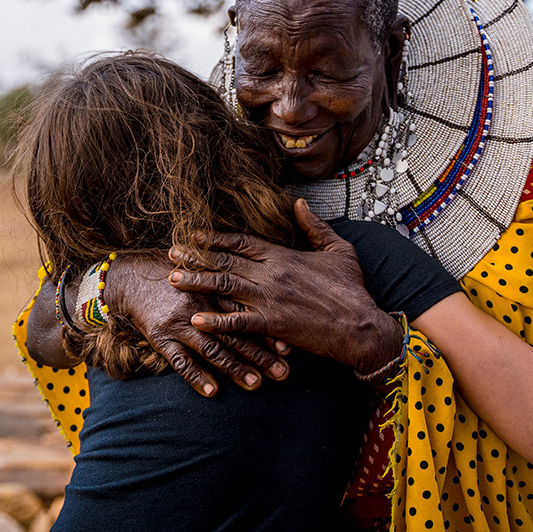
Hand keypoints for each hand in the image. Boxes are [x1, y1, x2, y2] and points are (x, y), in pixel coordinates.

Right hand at [103, 253, 289, 395]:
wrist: (130, 278)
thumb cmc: (174, 275)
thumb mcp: (202, 272)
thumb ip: (229, 285)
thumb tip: (264, 301)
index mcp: (214, 289)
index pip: (247, 313)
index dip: (268, 330)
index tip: (289, 347)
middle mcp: (201, 306)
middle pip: (235, 333)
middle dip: (260, 355)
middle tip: (283, 373)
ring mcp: (180, 323)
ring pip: (212, 348)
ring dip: (235, 368)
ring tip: (256, 385)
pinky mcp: (161, 337)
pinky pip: (179, 361)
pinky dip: (195, 376)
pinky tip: (212, 391)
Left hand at [170, 199, 402, 374]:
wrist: (361, 327)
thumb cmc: (352, 290)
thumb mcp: (338, 250)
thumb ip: (315, 226)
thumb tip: (299, 204)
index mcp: (284, 256)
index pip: (241, 241)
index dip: (215, 238)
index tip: (194, 235)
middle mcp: (271, 274)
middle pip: (225, 260)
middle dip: (195, 255)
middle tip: (171, 252)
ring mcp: (270, 299)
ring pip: (224, 286)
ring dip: (196, 282)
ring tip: (172, 279)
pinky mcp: (272, 324)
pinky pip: (237, 322)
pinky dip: (215, 320)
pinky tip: (195, 318)